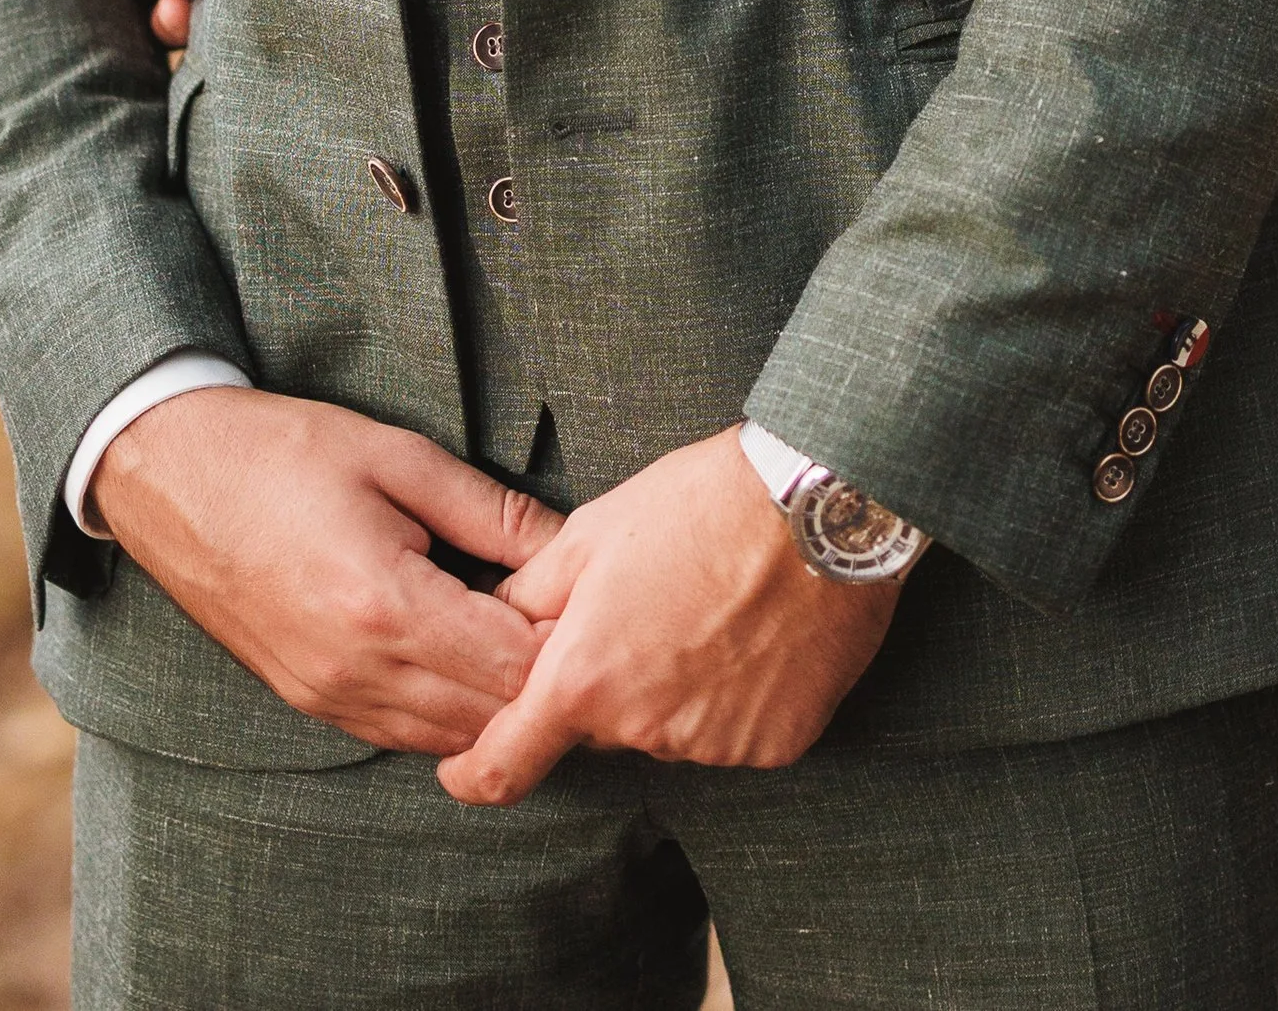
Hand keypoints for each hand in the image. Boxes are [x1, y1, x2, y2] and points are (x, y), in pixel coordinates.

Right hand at [90, 386, 560, 754]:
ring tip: (517, 633)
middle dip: (537, 677)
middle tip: (564, 618)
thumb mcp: (398, 458)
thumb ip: (489, 511)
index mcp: (386, 607)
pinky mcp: (308, 702)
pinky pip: (399, 734)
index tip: (583, 597)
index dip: (561, 639)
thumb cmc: (283, 453)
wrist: (172, 479)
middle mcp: (356, 672)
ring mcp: (327, 697)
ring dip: (492, 700)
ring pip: (444, 739)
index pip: (512, 667)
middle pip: (487, 717)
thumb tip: (564, 544)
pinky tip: (461, 655)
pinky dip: (444, 710)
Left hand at [438, 427, 898, 800]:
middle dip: (605, 687)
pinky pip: (734, 734)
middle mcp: (642, 729)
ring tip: (713, 610)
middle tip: (644, 615)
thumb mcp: (594, 530)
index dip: (470, 774)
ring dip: (674, 691)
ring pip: (670, 731)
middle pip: (601, 728)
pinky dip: (735, 700)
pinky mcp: (774, 744)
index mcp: (584, 680)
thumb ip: (531, 591)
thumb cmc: (700, 503)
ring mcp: (712, 744)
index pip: (502, 766)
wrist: (817, 504)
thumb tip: (496, 618)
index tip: (460, 770)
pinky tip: (756, 637)